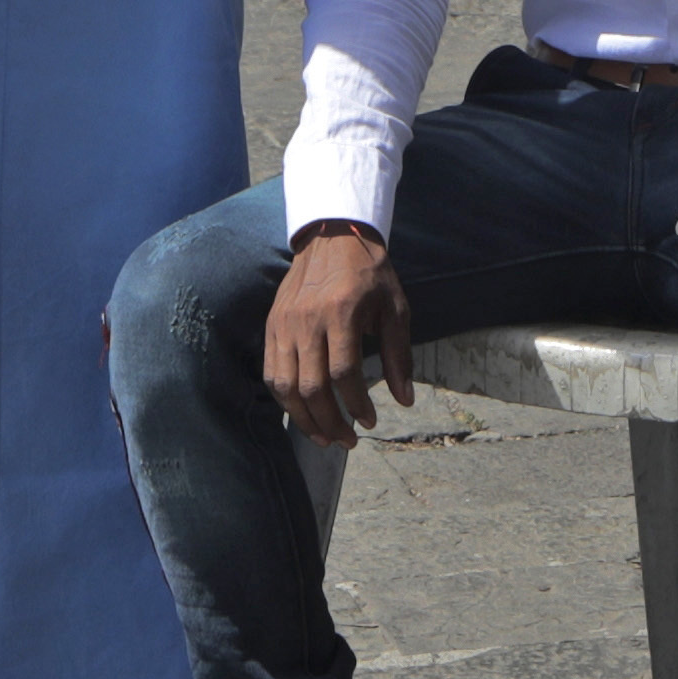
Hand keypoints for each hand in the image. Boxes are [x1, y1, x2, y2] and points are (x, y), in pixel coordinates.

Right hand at [263, 225, 410, 446]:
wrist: (332, 237)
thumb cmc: (370, 275)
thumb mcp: (395, 308)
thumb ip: (399, 354)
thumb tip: (405, 400)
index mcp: (342, 312)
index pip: (343, 372)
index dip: (356, 404)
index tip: (369, 421)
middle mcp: (308, 320)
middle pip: (311, 386)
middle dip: (330, 422)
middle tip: (348, 441)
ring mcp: (284, 324)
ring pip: (286, 385)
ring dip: (304, 419)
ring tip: (325, 437)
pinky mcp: (272, 326)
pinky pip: (272, 372)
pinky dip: (285, 399)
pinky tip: (303, 413)